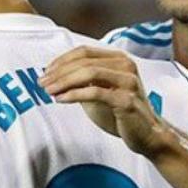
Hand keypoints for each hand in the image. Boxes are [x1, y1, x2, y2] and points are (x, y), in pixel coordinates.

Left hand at [40, 46, 168, 157]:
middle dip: (59, 72)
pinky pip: (95, 92)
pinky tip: (60, 100)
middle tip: (41, 82)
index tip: (45, 72)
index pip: (84, 52)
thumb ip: (81, 82)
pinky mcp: (127, 100)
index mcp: (119, 59)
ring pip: (89, 73)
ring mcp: (128, 81)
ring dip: (64, 81)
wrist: (146, 135)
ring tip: (48, 90)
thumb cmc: (120, 113)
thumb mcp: (98, 93)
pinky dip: (74, 95)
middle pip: (84, 61)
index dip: (61, 60)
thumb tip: (52, 77)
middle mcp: (125, 65)